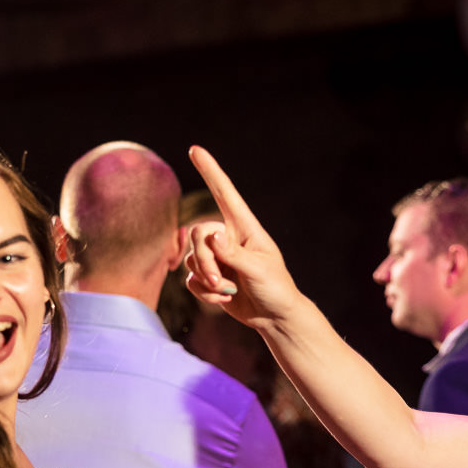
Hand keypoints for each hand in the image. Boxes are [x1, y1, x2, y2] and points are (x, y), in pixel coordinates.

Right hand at [183, 147, 303, 329]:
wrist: (274, 317)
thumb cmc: (275, 288)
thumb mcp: (258, 270)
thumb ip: (233, 253)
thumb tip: (212, 236)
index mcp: (245, 228)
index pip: (224, 193)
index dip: (210, 171)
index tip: (195, 150)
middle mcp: (227, 238)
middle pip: (198, 234)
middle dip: (205, 260)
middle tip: (220, 280)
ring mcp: (217, 257)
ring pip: (192, 259)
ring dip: (207, 279)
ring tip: (228, 290)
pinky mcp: (209, 277)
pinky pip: (191, 279)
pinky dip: (204, 292)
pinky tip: (224, 298)